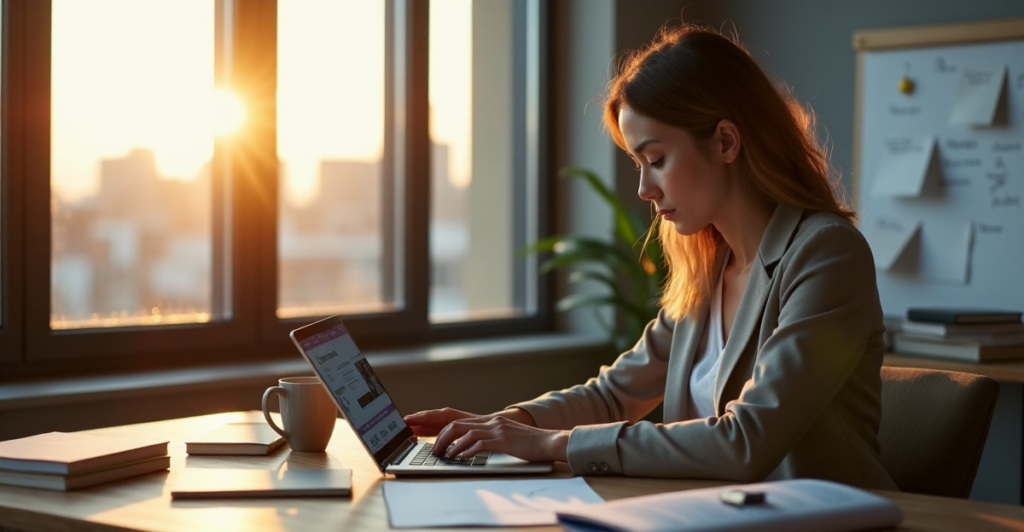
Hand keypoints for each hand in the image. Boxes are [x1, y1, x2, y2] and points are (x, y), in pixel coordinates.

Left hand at [433, 416, 568, 462]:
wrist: (550, 442)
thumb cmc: (531, 444)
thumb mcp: (509, 438)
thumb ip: (494, 439)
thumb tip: (475, 448)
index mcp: (493, 420)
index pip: (461, 422)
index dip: (445, 431)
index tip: (437, 442)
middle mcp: (493, 422)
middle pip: (458, 425)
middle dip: (442, 438)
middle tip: (435, 450)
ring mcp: (498, 430)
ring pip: (466, 433)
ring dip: (452, 446)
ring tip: (445, 456)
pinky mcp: (504, 440)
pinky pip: (480, 444)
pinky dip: (467, 451)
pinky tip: (461, 458)